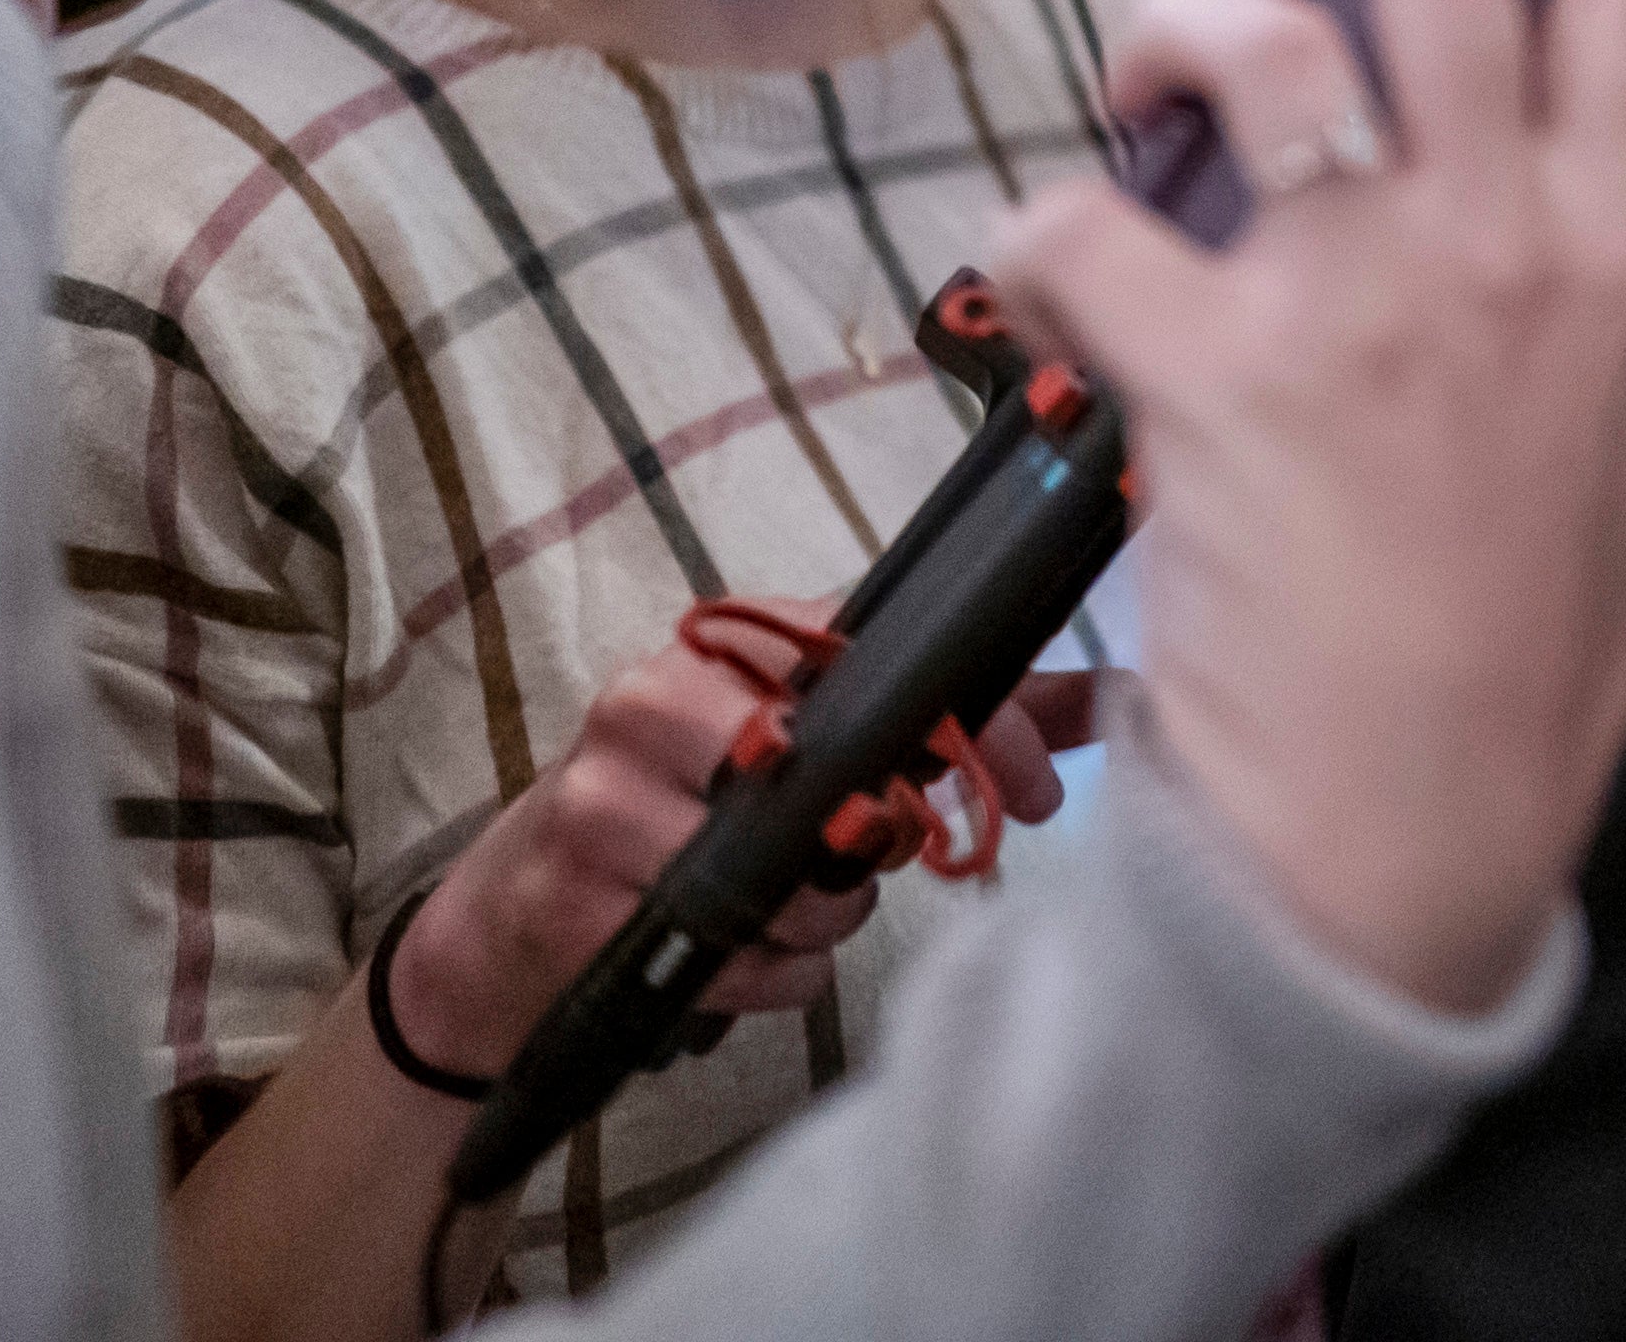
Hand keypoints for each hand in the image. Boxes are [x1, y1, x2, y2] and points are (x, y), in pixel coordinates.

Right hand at [380, 612, 1071, 1073]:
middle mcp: (656, 700)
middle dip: (886, 841)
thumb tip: (1111, 698)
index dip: (980, 727)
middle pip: (842, 777)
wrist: (514, 916)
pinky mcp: (576, 896)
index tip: (1046, 789)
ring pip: (793, 879)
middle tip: (875, 860)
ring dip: (826, 920)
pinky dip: (777, 978)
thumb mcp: (808, 745)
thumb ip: (957, 719)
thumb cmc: (684, 812)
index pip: (880, 660)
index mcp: (727, 647)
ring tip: (802, 910)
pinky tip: (757, 959)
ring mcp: (603, 797)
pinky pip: (740, 959)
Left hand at [1001, 0, 1625, 1013]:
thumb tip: (1619, 307)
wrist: (1397, 851)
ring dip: (1180, 19)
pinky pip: (1083, 227)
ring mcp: (1349, 300)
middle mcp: (1491, 245)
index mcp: (1613, 268)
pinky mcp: (1211, 373)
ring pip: (1258, 41)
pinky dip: (1036, 233)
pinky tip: (1038, 280)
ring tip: (1147, 69)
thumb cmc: (1528, 697)